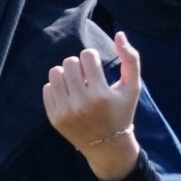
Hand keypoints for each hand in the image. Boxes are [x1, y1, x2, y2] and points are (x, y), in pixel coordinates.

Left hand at [43, 33, 143, 180]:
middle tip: (86, 77)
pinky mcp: (54, 118)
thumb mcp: (133, 87)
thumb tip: (119, 34)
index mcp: (101, 95)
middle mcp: (81, 104)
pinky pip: (47, 88)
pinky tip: (69, 96)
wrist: (107, 146)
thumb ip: (131, 59)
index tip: (97, 70)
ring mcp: (65, 112)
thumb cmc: (122, 111)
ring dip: (66, 74)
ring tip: (76, 84)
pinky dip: (57, 88)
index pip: (87, 55)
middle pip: (69, 62)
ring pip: (55, 73)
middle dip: (78, 66)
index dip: (92, 59)